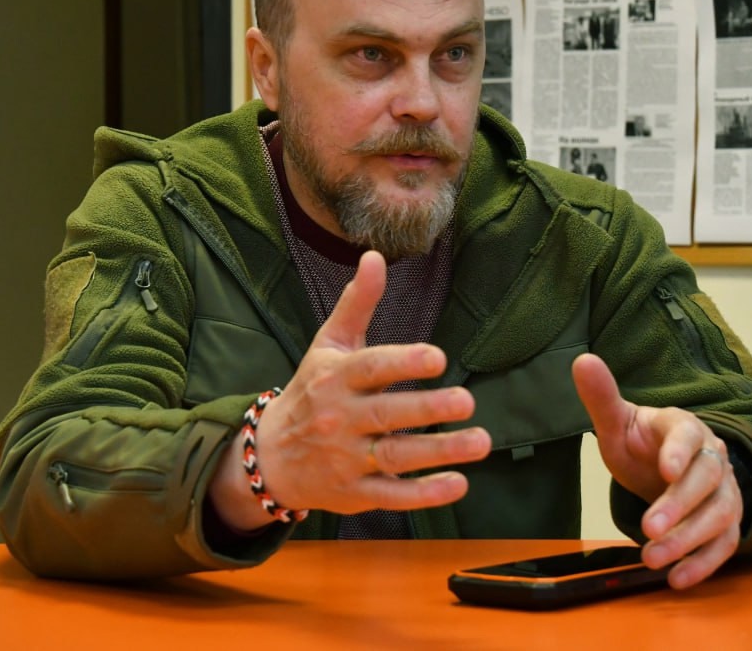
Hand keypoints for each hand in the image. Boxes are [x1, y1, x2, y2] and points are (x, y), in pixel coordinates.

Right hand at [208, 251, 490, 530]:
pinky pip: (392, 496)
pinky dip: (424, 494)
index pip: (370, 369)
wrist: (271, 456)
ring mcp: (347, 459)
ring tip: (480, 441)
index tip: (437, 357)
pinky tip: (458, 483)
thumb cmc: (312, 391)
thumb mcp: (329, 345)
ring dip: (440, 451)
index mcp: (335, 378)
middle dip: (428, 410)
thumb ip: (357, 304)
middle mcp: (339, 419)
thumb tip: (375, 256)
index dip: (403, 362)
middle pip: (386, 415)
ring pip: (396, 457)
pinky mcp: (356, 492)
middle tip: (467, 401)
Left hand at [572, 353, 741, 588]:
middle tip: (648, 528)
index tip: (666, 469)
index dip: (680, 452)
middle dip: (678, 506)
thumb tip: (582, 361)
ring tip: (653, 558)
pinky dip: (704, 564)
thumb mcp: (617, 423)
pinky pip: (725, 545)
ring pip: (718, 516)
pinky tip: (677, 579)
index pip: (688, 435)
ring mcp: (724, 492)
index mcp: (684, 427)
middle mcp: (712, 458)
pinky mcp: (727, 523)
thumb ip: (601, 397)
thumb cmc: (641, 443)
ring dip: (688, 540)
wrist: (665, 464)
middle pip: (706, 481)